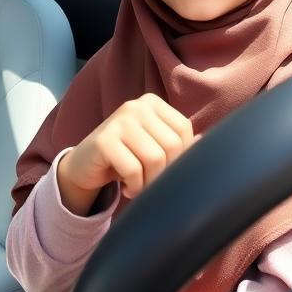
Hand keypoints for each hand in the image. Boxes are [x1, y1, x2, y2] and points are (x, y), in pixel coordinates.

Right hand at [57, 92, 194, 213]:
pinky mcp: (104, 140)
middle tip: (151, 182)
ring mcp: (119, 120)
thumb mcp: (152, 146)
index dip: (181, 157)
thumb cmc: (125, 156)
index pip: (184, 130)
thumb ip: (177, 143)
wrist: (84, 166)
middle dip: (165, 173)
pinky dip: (134, 187)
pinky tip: (126, 188)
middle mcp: (136, 106)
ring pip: (155, 159)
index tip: (166, 169)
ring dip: (149, 182)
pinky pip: (133, 170)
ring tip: (138, 185)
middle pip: (173, 145)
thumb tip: (207, 143)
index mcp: (152, 103)